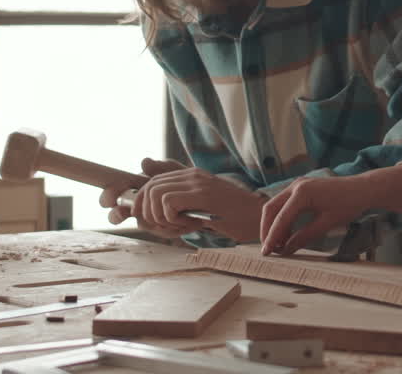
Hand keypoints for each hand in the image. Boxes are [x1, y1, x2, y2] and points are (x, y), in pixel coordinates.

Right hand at [98, 158, 185, 230]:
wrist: (198, 195)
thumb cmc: (178, 181)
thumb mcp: (171, 171)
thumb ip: (159, 167)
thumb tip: (145, 162)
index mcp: (132, 190)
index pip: (112, 194)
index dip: (108, 197)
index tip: (111, 200)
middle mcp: (135, 208)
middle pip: (115, 216)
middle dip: (116, 215)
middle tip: (123, 213)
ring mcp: (147, 220)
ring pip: (143, 224)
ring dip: (155, 221)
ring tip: (165, 218)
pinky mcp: (163, 229)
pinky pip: (163, 231)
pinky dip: (173, 226)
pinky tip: (186, 220)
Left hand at [129, 166, 265, 241]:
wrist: (259, 219)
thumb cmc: (232, 217)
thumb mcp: (201, 209)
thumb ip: (179, 203)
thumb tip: (153, 203)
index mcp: (192, 176)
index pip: (152, 181)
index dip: (142, 202)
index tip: (148, 221)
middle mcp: (192, 174)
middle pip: (149, 186)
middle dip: (146, 212)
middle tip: (165, 227)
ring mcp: (198, 182)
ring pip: (155, 194)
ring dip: (161, 217)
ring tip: (181, 227)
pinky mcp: (202, 194)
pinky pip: (168, 203)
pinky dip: (172, 219)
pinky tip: (191, 225)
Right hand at [259, 176, 372, 255]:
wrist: (362, 189)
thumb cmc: (348, 204)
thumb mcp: (327, 223)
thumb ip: (304, 236)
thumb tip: (286, 250)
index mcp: (302, 192)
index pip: (281, 218)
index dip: (272, 237)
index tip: (266, 253)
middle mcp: (296, 185)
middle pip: (271, 209)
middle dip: (267, 230)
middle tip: (269, 250)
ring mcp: (297, 185)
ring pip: (276, 206)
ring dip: (274, 225)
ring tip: (278, 245)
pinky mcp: (301, 188)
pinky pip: (285, 204)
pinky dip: (283, 219)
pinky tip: (287, 235)